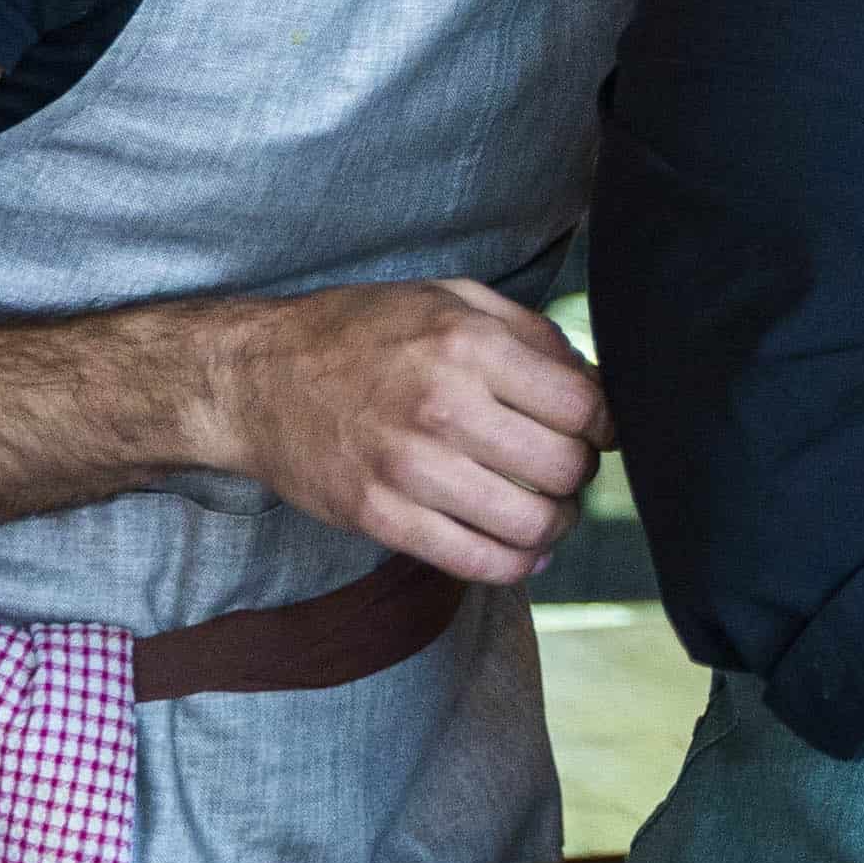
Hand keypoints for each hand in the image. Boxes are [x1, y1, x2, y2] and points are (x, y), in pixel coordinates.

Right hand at [207, 278, 608, 585]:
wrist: (256, 378)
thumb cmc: (363, 333)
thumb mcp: (450, 299)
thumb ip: (531, 333)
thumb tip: (598, 383)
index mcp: (468, 344)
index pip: (583, 406)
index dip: (607, 425)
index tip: (599, 432)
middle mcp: (443, 406)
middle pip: (564, 468)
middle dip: (581, 475)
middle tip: (568, 471)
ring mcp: (409, 468)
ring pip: (530, 524)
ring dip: (555, 525)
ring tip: (547, 510)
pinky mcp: (379, 516)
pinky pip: (476, 561)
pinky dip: (515, 564)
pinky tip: (519, 548)